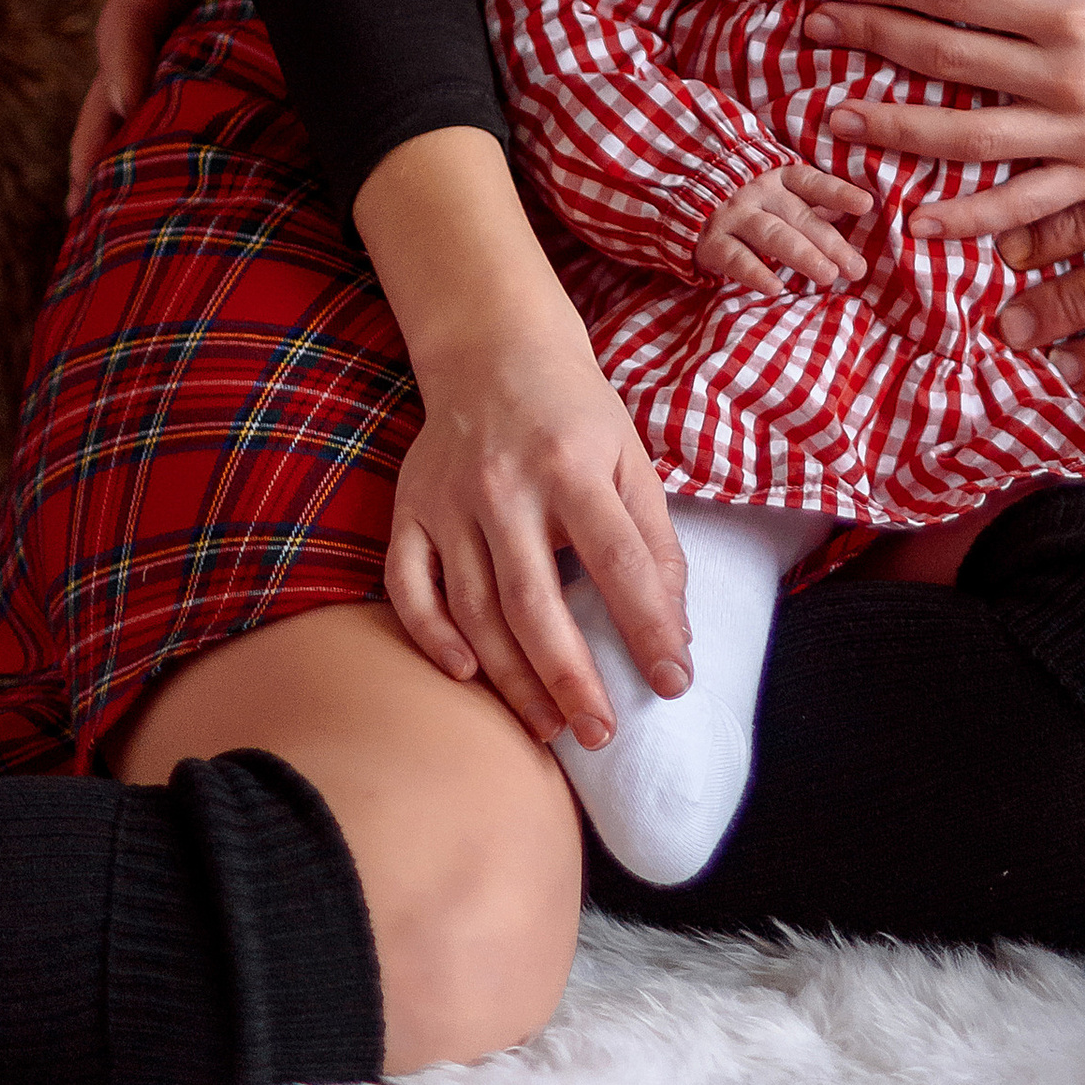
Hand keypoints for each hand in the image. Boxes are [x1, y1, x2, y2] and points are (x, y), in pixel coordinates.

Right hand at [66, 0, 240, 208]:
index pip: (129, 18)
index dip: (121, 60)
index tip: (123, 101)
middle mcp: (173, 10)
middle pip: (124, 79)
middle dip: (99, 135)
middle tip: (81, 193)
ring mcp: (199, 42)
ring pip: (156, 105)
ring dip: (127, 158)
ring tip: (99, 219)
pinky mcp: (236, 66)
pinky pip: (206, 111)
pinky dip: (186, 152)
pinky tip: (185, 201)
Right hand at [384, 306, 692, 750]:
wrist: (494, 350)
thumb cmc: (577, 415)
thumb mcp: (631, 459)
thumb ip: (654, 543)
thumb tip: (676, 632)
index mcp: (573, 468)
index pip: (619, 563)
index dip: (649, 628)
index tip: (674, 682)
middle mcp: (506, 487)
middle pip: (537, 603)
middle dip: (571, 679)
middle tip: (600, 734)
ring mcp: (450, 501)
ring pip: (475, 609)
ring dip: (512, 678)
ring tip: (550, 727)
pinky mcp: (409, 510)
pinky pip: (409, 588)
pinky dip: (432, 637)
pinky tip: (467, 675)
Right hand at [695, 161, 874, 292]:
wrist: (684, 194)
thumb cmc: (747, 197)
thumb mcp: (779, 189)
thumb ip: (814, 199)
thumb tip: (856, 205)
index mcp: (779, 178)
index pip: (813, 184)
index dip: (839, 193)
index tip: (866, 205)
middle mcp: (758, 193)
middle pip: (799, 217)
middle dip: (830, 243)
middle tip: (856, 268)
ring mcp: (734, 216)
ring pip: (772, 235)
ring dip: (801, 255)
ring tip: (828, 276)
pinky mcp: (711, 241)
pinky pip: (735, 258)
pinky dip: (755, 272)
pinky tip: (776, 287)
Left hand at [801, 0, 1084, 237]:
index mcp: (1072, 5)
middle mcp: (1075, 74)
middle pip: (946, 58)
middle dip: (871, 40)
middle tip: (815, 30)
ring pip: (968, 136)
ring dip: (892, 129)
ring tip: (835, 119)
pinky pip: (1026, 206)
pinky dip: (971, 218)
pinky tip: (919, 218)